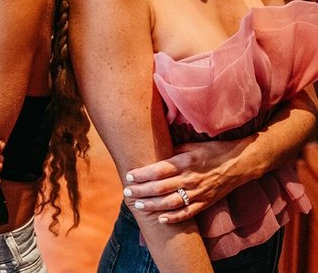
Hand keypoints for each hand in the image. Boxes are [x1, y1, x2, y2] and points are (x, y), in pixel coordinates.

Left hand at [124, 139, 247, 222]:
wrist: (239, 163)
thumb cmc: (213, 150)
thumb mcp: (192, 145)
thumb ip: (173, 150)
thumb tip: (155, 153)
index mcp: (185, 162)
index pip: (158, 170)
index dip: (141, 175)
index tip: (128, 176)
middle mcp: (189, 178)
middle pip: (160, 188)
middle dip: (141, 191)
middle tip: (127, 192)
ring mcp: (198, 193)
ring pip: (170, 203)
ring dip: (152, 205)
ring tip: (138, 205)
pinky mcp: (205, 202)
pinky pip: (187, 213)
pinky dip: (173, 218)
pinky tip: (161, 219)